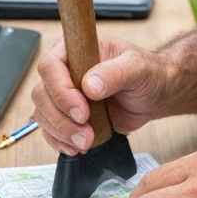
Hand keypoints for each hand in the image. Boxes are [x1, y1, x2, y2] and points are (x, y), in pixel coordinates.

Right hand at [31, 35, 166, 154]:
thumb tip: (90, 85)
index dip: (61, 90)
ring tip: (86, 142)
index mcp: (76, 50)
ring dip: (61, 133)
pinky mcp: (69, 116)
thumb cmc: (147, 73)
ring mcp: (65, 94)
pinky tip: (77, 147)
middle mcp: (65, 71)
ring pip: (43, 114)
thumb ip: (115, 73)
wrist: (155, 95)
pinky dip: (59, 142)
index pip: (51, 66)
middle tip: (85, 132)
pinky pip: (51, 130)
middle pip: (42, 94)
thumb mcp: (137, 67)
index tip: (81, 110)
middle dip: (60, 118)